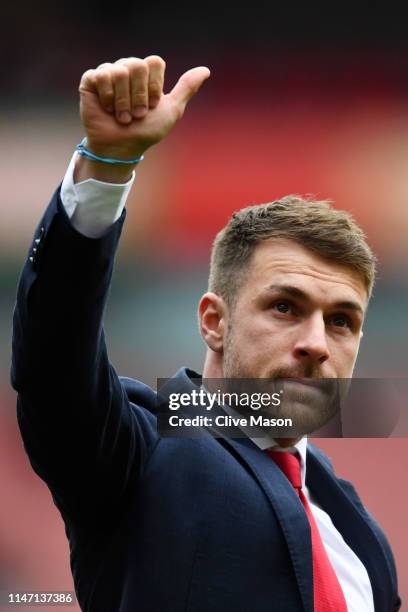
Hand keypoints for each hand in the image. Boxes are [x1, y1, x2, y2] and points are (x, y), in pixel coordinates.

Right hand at [78, 55, 210, 160]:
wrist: (122, 148)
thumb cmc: (146, 131)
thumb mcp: (171, 110)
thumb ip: (186, 88)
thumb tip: (206, 70)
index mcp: (146, 73)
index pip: (155, 62)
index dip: (154, 87)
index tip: (152, 107)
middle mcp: (127, 68)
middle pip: (137, 65)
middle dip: (139, 96)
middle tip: (136, 115)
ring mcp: (108, 73)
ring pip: (120, 71)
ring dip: (124, 101)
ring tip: (122, 116)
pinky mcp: (90, 80)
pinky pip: (101, 74)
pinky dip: (107, 96)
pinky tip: (107, 108)